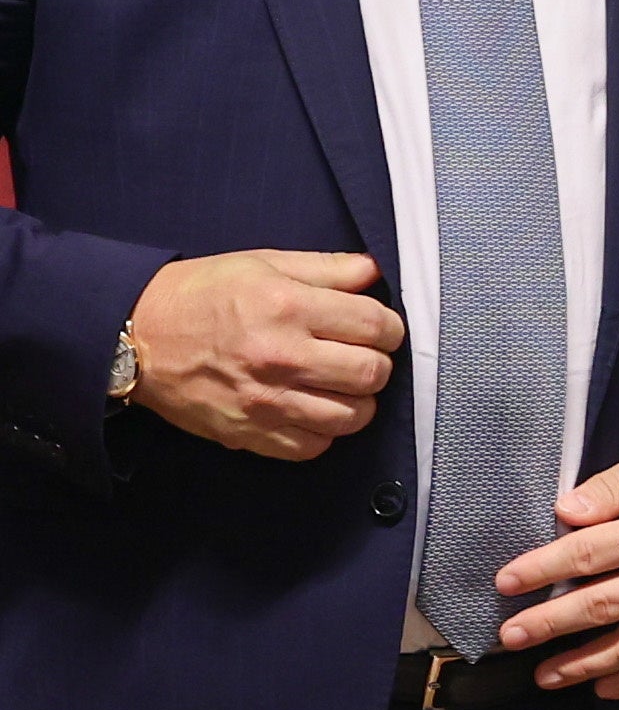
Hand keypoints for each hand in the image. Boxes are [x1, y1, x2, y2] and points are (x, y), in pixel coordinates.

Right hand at [128, 251, 404, 461]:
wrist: (137, 336)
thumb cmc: (202, 295)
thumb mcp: (264, 263)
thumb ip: (327, 268)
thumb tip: (374, 273)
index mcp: (289, 308)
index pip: (376, 326)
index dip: (389, 327)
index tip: (380, 329)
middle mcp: (281, 357)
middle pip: (372, 374)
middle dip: (377, 364)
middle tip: (361, 356)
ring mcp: (266, 401)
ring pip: (351, 417)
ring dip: (357, 402)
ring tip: (341, 386)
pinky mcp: (249, 434)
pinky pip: (313, 447)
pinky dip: (323, 433)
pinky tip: (313, 410)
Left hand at [492, 441, 618, 698]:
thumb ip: (611, 487)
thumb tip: (564, 513)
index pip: (588, 555)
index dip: (542, 569)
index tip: (507, 582)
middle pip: (601, 606)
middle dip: (549, 624)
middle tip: (511, 636)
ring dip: (583, 664)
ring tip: (544, 675)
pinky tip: (604, 687)